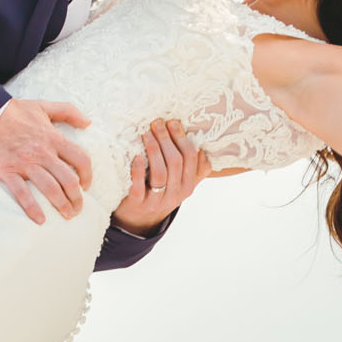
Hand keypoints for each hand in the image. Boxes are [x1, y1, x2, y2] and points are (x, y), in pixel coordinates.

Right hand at [0, 98, 94, 222]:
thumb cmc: (14, 111)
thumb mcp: (44, 106)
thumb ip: (69, 111)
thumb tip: (88, 122)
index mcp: (53, 138)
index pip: (80, 159)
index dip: (87, 175)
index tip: (86, 185)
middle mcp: (43, 153)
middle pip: (68, 180)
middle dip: (77, 198)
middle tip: (78, 208)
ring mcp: (25, 164)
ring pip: (50, 189)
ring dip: (61, 205)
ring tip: (67, 215)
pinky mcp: (7, 172)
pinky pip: (22, 194)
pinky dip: (32, 209)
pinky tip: (40, 220)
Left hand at [111, 119, 212, 233]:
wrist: (140, 219)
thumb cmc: (161, 192)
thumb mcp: (181, 183)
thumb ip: (195, 169)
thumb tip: (204, 148)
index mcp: (189, 185)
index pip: (191, 157)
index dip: (182, 137)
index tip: (172, 122)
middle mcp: (176, 194)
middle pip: (175, 162)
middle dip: (166, 139)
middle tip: (157, 123)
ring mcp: (158, 200)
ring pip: (160, 173)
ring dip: (154, 150)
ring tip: (146, 134)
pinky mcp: (139, 204)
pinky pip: (140, 186)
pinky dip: (138, 170)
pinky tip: (136, 156)